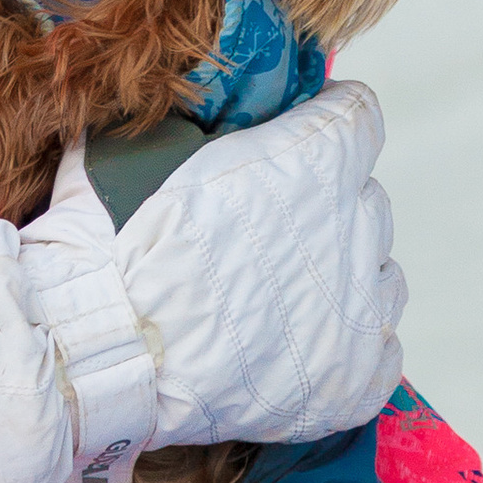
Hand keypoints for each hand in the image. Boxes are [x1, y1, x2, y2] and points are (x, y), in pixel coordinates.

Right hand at [0, 80, 403, 482]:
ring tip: (281, 292)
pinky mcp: (353, 380)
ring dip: (340, 273)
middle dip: (322, 204)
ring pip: (380, 274)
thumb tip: (202, 103)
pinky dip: (347, 344)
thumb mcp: (141, 140)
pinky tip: (300, 344)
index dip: (323, 121)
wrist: (100, 349)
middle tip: (267, 225)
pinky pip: (381, 348)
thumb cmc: (113, 242)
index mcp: (314, 159)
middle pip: (365, 199)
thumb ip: (194, 118)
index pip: (358, 116)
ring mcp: (358, 312)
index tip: (301, 131)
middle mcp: (353, 228)